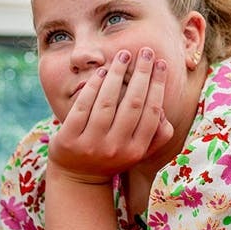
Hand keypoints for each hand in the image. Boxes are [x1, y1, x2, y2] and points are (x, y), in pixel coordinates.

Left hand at [48, 46, 173, 183]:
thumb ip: (159, 133)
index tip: (160, 63)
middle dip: (141, 74)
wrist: (78, 177)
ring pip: (107, 103)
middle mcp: (116, 148)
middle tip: (146, 52)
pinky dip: (93, 87)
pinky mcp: (68, 140)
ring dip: (117, 75)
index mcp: (136, 149)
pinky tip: (102, 72)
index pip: (152, 111)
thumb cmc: (115, 155)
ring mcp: (90, 145)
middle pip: (133, 104)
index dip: (157, 85)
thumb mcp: (141, 150)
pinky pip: (83, 107)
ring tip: (124, 56)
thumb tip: (162, 108)